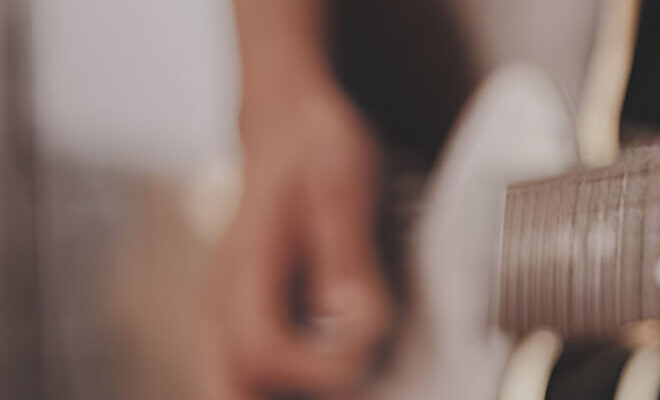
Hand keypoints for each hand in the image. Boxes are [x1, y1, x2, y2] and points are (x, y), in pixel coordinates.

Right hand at [212, 86, 389, 398]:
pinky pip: (257, 371)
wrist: (291, 120)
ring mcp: (234, 311)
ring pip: (236, 384)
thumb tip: (353, 321)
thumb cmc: (316, 146)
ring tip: (349, 384)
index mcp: (244, 272)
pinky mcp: (256, 313)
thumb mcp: (344, 186)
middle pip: (227, 388)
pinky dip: (291, 384)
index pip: (264, 351)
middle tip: (344, 391)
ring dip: (287, 395)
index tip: (368, 340)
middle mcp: (227, 301)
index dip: (321, 366)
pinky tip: (339, 369)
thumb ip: (348, 257)